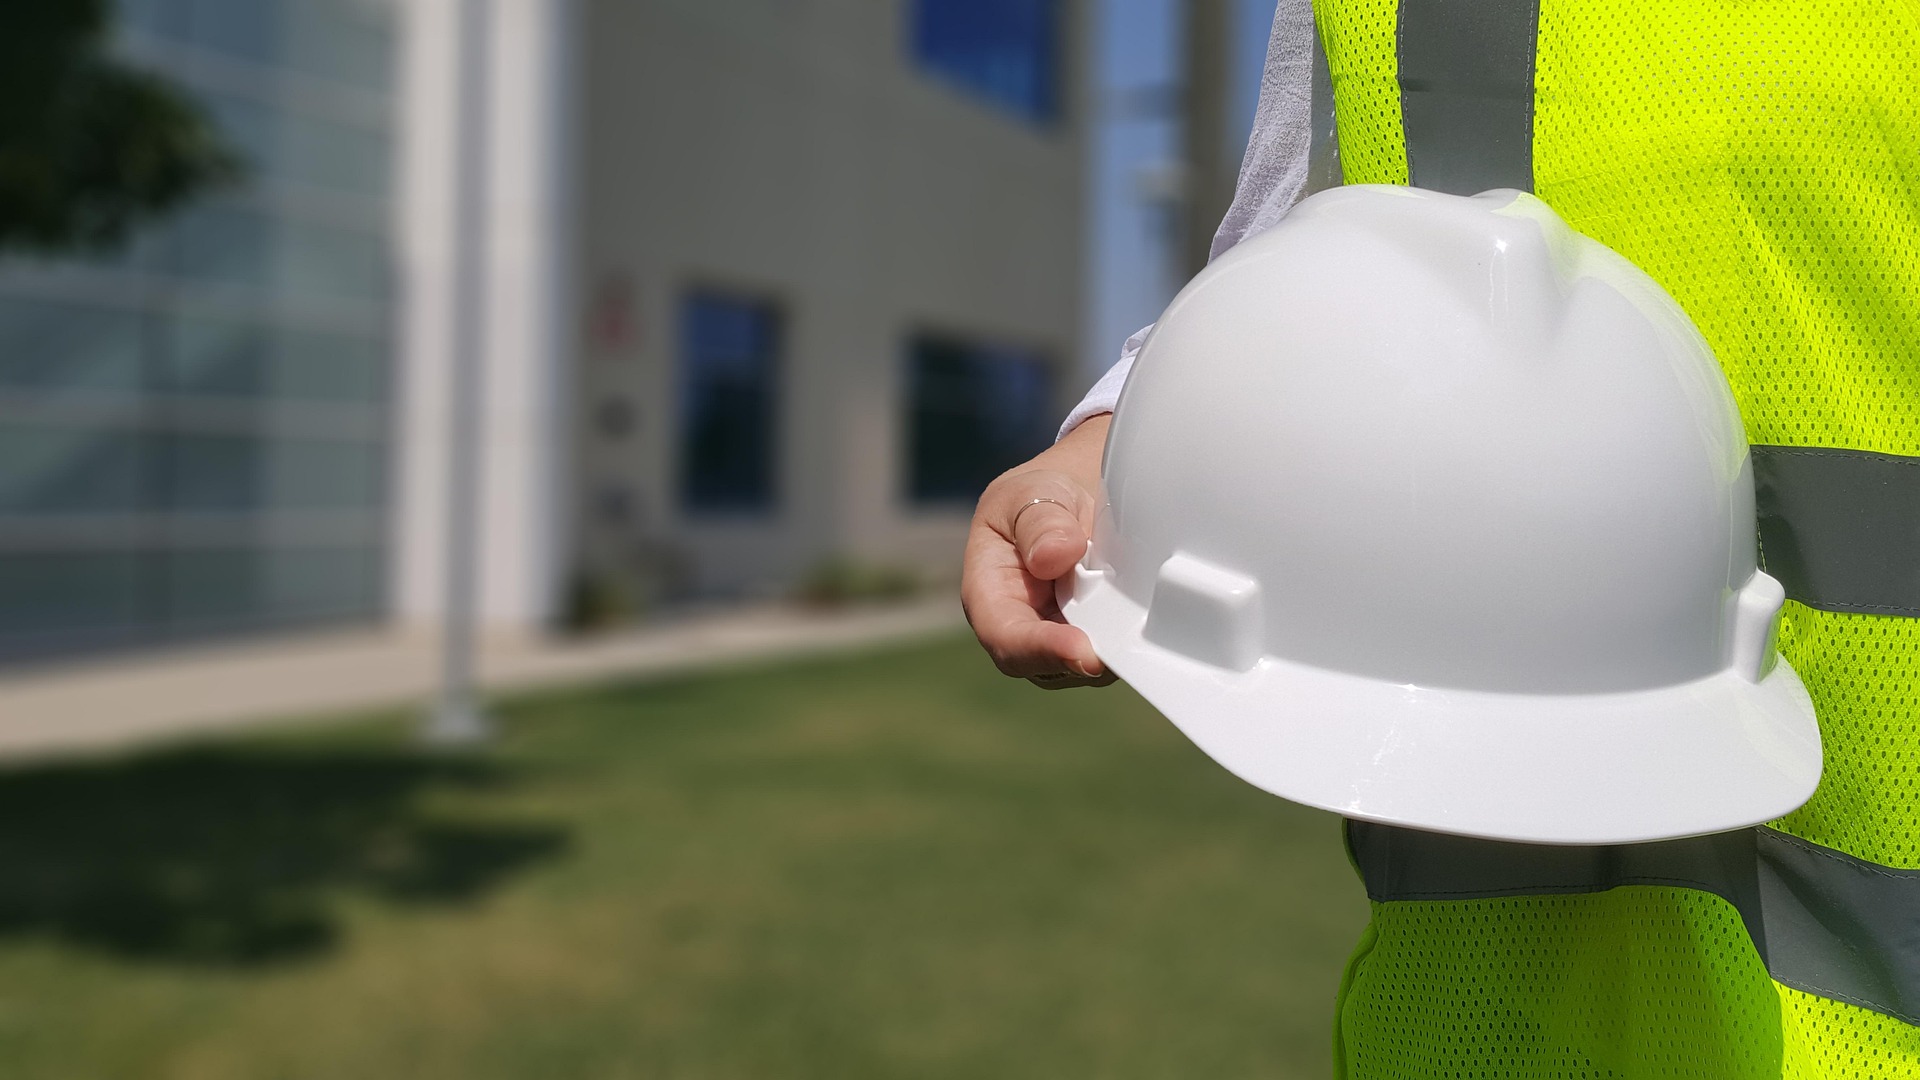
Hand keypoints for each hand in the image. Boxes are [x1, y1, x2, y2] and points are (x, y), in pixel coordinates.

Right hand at [960, 415, 1116, 689]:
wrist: (1075, 492)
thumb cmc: (1042, 495)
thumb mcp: (1033, 492)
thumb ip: (1040, 522)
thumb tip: (1052, 557)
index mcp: (989, 592)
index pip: (1006, 637)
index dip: (1042, 650)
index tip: (1083, 650)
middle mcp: (1019, 626)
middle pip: (1046, 666)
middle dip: (1085, 659)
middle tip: (1125, 644)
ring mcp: (1056, 639)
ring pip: (1083, 668)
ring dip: (1111, 650)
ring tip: (1135, 614)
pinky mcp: (1091, 640)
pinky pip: (1109, 655)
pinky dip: (1127, 642)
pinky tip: (1142, 616)